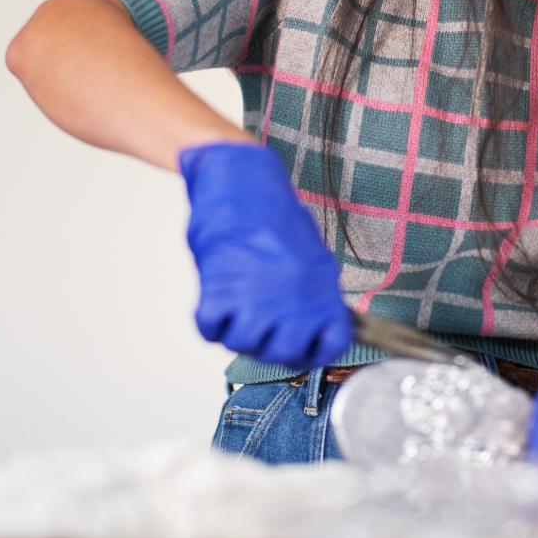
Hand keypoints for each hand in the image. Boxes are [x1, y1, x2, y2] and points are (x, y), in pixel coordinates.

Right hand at [178, 142, 353, 370]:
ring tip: (234, 302)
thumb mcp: (311, 254)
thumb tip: (307, 319)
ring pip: (243, 345)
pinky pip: (211, 331)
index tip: (299, 342)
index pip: (328, 347)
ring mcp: (256, 301)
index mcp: (322, 291)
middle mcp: (294, 303)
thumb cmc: (274, 211)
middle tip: (258, 321)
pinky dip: (209, 321)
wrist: (242, 181)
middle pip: (282, 356)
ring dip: (234, 330)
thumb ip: (312, 293)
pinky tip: (215, 299)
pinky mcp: (220, 292)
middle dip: (268, 345)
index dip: (311, 350)